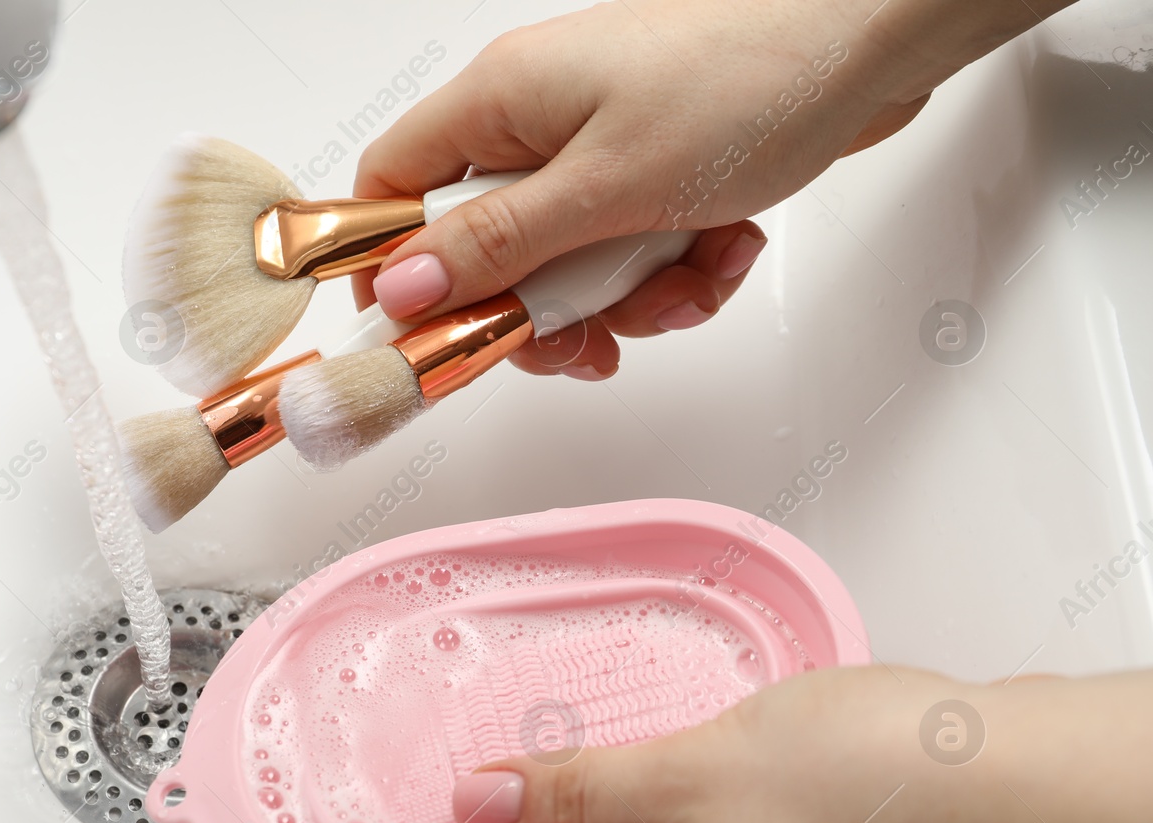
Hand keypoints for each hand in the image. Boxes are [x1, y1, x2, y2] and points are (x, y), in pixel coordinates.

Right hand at [352, 0, 1063, 379]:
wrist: (872, 40)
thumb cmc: (748, 80)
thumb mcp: (606, 187)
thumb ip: (498, 246)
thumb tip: (403, 288)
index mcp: (499, 103)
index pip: (393, 191)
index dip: (394, 271)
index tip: (426, 336)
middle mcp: (538, 121)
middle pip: (486, 249)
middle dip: (540, 309)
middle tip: (581, 340)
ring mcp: (600, 144)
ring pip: (567, 265)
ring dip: (626, 298)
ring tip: (684, 280)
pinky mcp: (655, 167)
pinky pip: (631, 250)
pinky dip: (676, 270)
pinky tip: (724, 251)